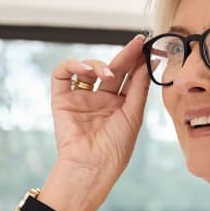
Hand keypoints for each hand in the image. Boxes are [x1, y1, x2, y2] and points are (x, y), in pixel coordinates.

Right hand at [49, 34, 151, 187]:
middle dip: (124, 55)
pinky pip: (62, 74)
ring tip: (109, 72)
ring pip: (87, 68)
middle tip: (135, 44)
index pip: (128, 77)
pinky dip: (73, 66)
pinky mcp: (62, 99)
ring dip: (99, 63)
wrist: (91, 166)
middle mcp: (100, 100)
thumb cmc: (115, 148)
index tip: (146, 47)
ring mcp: (81, 98)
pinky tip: (87, 70)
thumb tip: (147, 62)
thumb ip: (139, 87)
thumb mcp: (133, 115)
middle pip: (111, 69)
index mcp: (119, 106)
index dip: (136, 62)